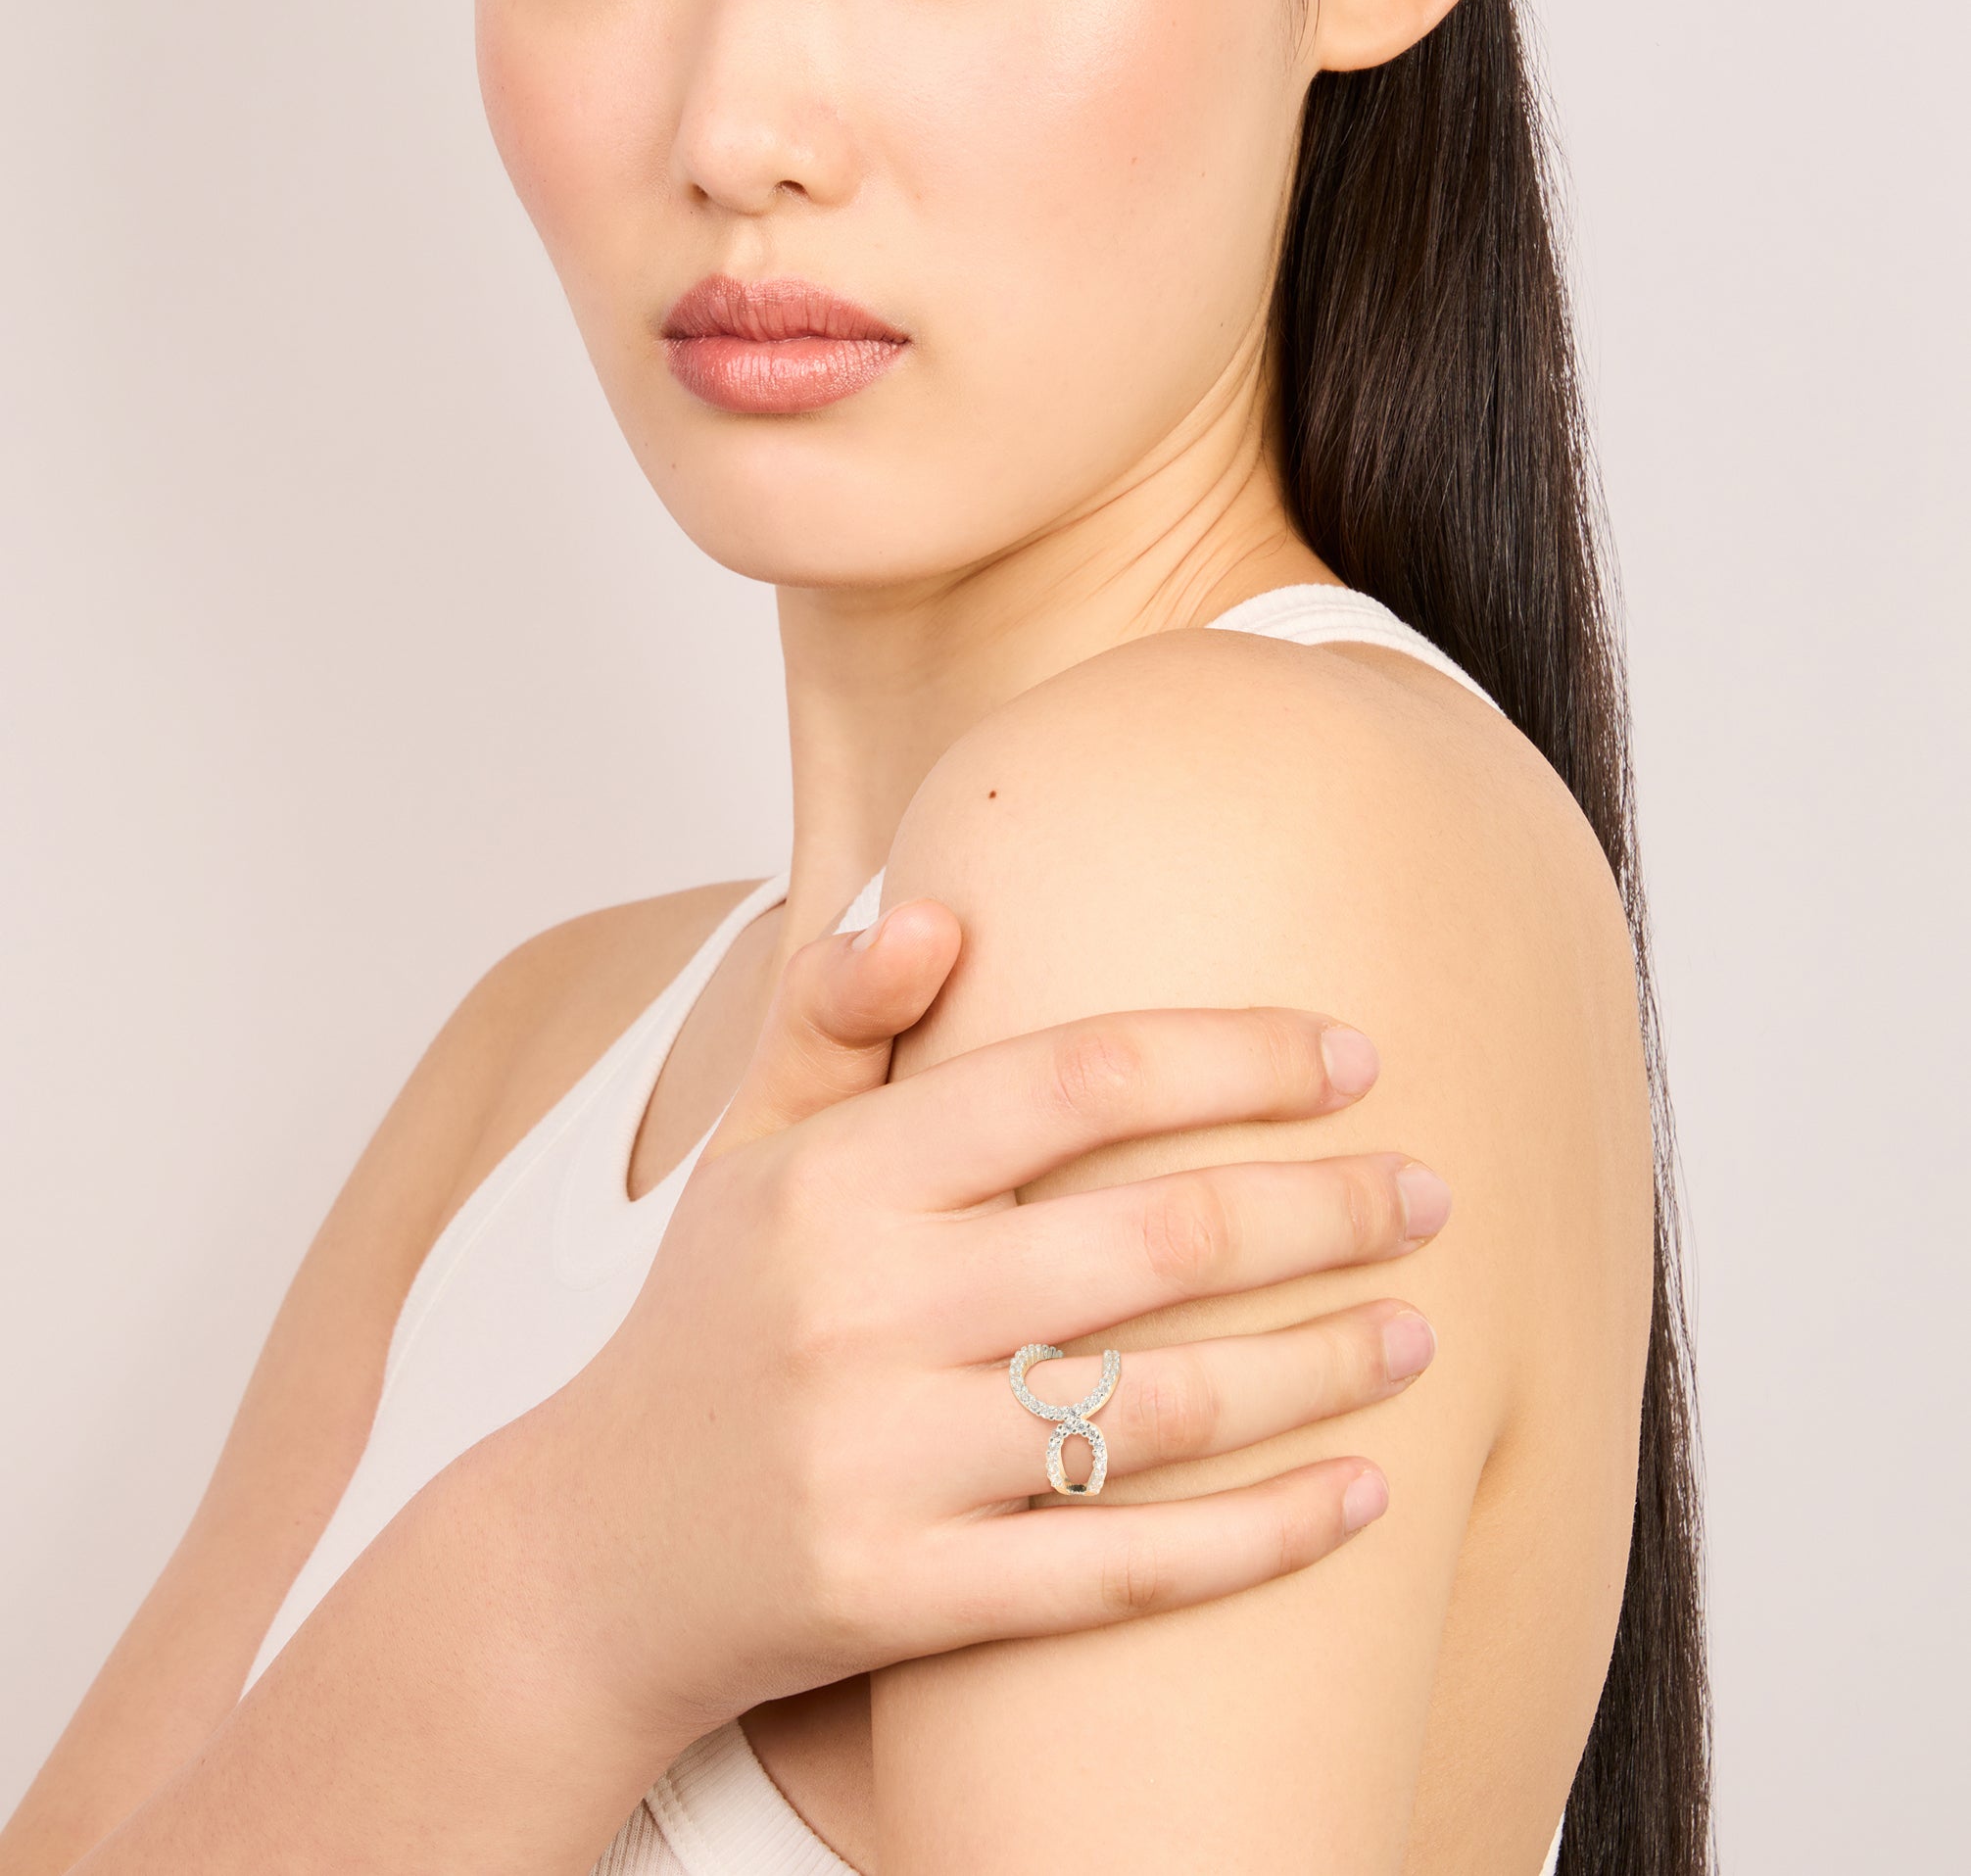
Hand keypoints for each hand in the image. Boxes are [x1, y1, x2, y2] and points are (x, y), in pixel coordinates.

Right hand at [527, 906, 1447, 1754]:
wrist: (588, 1555)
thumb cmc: (709, 1321)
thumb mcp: (746, 1149)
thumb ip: (831, 1014)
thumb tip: (932, 908)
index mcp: (839, 1175)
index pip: (1074, 1078)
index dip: (1235, 1055)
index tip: (1353, 1053)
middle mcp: (863, 1308)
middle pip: (1155, 1237)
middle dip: (1326, 1208)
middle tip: (1433, 1193)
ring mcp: (887, 1462)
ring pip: (1164, 1408)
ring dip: (1323, 1365)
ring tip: (1421, 1331)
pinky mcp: (910, 1600)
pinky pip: (1124, 1573)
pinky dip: (1262, 1539)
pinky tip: (1365, 1499)